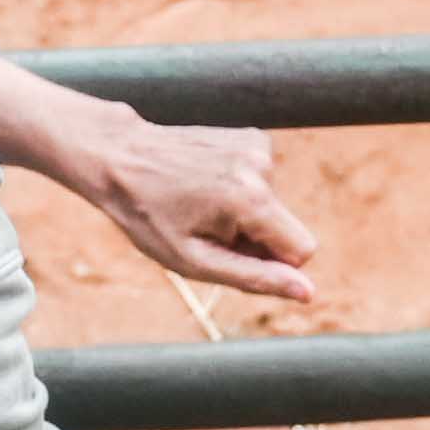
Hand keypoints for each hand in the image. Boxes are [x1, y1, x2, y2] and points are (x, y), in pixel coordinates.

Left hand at [82, 114, 316, 304]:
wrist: (121, 156)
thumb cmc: (150, 216)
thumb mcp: (196, 261)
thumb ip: (256, 278)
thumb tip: (308, 293)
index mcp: (253, 201)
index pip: (303, 250)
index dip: (270, 262)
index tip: (228, 252)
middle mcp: (263, 168)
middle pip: (285, 228)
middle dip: (254, 237)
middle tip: (204, 228)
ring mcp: (259, 146)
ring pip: (272, 206)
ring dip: (242, 213)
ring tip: (198, 203)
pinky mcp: (253, 136)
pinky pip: (263, 182)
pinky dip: (238, 189)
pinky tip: (204, 183)